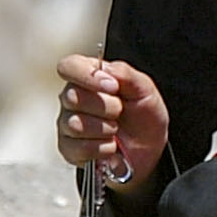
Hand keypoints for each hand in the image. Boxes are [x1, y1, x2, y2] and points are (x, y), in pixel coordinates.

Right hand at [52, 54, 168, 197]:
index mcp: (88, 77)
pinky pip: (79, 148)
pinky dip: (102, 148)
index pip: (69, 67)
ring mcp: (68, 124)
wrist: (149, 148)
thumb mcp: (144, 89)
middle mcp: (73, 99)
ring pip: (75, 124)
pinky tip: (110, 144)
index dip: (88, 76)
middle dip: (105, 106)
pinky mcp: (69, 149)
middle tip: (119, 111)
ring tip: (115, 129)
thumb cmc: (143, 115)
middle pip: (73, 97)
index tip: (113, 87)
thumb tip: (105, 70)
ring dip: (105, 129)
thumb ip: (124, 74)